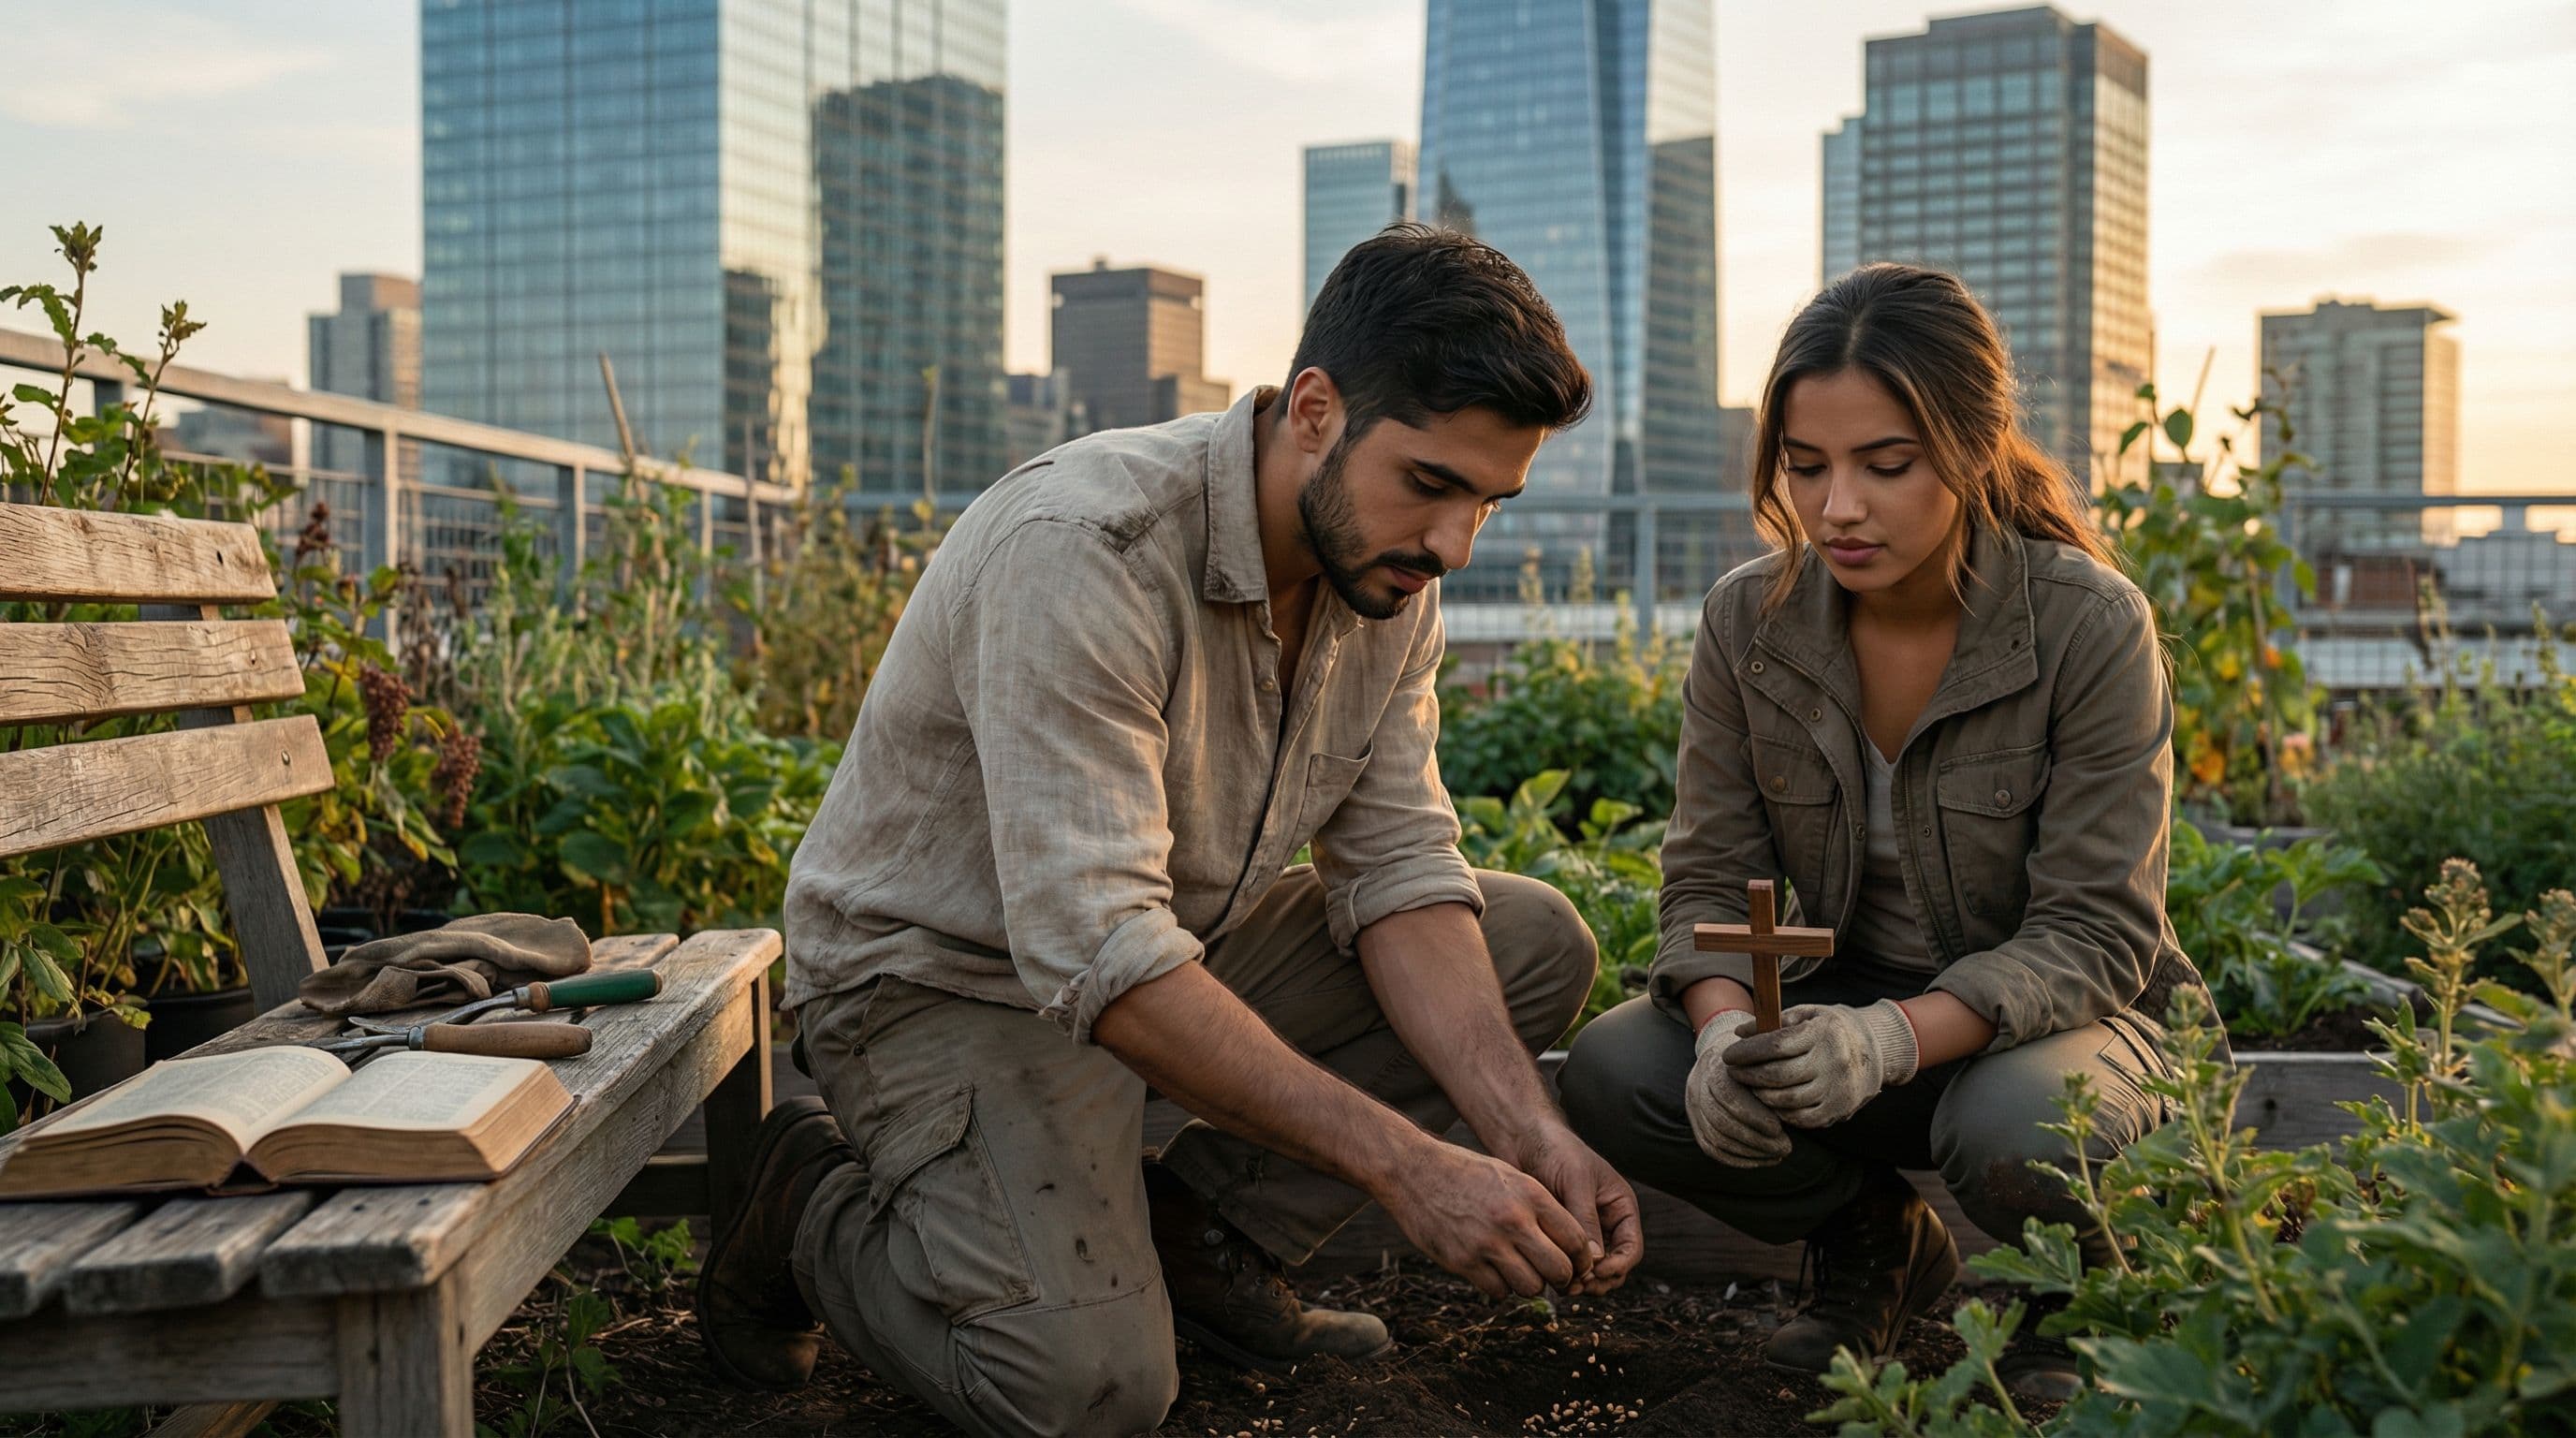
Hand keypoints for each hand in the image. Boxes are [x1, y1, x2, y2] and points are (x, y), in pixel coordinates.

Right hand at [1374, 1138, 1598, 1298]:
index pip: (1575, 1239)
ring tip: (1521, 1270)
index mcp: (1530, 1195)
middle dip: (1563, 1278)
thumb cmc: (1465, 1172)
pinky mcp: (1462, 1261)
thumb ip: (1539, 1207)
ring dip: (1530, 1283)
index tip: (1577, 1264)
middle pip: (1560, 1270)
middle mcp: (1513, 1220)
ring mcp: (1487, 1243)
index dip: (1582, 1258)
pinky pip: (1498, 1291)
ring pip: (1531, 1287)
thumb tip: (1569, 1244)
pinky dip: (1501, 1287)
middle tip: (1556, 1276)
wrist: (1412, 1171)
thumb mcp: (1510, 1176)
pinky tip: (1494, 1270)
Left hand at [1499, 1122, 1643, 1294]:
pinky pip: (1567, 1263)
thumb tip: (1593, 1261)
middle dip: (1599, 1280)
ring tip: (1563, 1284)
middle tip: (1577, 1285)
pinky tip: (1547, 1273)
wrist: (1524, 1140)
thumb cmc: (1557, 1151)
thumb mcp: (1576, 1182)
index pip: (1631, 1248)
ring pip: (1590, 1270)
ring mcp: (1583, 1232)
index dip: (1618, 1266)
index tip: (1597, 1272)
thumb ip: (1586, 1219)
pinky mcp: (1559, 1237)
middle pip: (1613, 1267)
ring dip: (1580, 1281)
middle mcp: (1606, 1224)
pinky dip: (1562, 1273)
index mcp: (1620, 1208)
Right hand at [1687, 1009, 1791, 1165]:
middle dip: (1755, 1139)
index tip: (1778, 1128)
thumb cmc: (1755, 1059)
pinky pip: (1711, 1148)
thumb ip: (1771, 1081)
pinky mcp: (1695, 1123)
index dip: (1752, 1115)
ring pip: (1715, 1137)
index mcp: (1714, 1064)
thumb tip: (1790, 1111)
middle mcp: (1698, 1084)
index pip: (1727, 1095)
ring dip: (1749, 1152)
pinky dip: (1737, 1159)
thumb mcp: (1764, 1060)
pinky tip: (1761, 1160)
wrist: (1727, 1056)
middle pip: (1720, 1120)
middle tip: (1785, 1148)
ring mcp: (1693, 1104)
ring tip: (1777, 1155)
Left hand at [1724, 999, 1919, 1128]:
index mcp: (1822, 1034)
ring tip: (1750, 1085)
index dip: (1747, 1051)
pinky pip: (1802, 1118)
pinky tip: (1770, 1101)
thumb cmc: (1828, 1029)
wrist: (1874, 1049)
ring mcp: (1838, 1088)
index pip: (1776, 1045)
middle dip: (1749, 1075)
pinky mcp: (1839, 1109)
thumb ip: (1773, 1021)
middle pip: (1779, 1075)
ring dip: (1761, 1095)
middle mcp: (1833, 1062)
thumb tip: (1740, 1032)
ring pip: (1788, 1100)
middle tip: (1733, 1072)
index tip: (1728, 1055)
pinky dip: (1780, 1112)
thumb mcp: (1806, 1015)